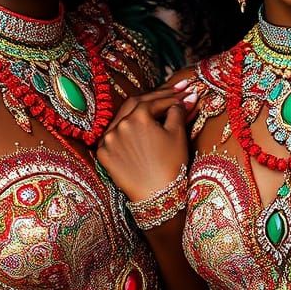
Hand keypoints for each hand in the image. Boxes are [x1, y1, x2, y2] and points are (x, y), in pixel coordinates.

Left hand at [96, 80, 196, 201]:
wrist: (157, 196)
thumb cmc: (171, 165)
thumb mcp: (178, 134)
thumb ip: (179, 111)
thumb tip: (187, 97)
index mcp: (138, 117)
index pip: (157, 101)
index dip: (173, 97)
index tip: (185, 94)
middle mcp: (119, 125)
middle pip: (138, 103)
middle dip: (157, 97)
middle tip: (174, 92)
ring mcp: (108, 140)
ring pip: (124, 117)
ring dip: (140, 110)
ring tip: (156, 105)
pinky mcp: (103, 154)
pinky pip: (114, 134)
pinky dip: (125, 127)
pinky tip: (135, 124)